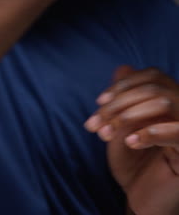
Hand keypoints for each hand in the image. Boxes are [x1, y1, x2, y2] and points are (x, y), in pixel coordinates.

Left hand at [85, 65, 178, 214]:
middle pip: (155, 87)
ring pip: (166, 101)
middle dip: (118, 103)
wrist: (143, 199)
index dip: (124, 85)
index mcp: (170, 102)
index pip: (153, 76)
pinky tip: (130, 142)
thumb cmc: (133, 164)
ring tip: (108, 134)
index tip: (98, 102)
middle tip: (94, 124)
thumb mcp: (120, 129)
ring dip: (129, 115)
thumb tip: (123, 67)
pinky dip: (152, 133)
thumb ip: (123, 101)